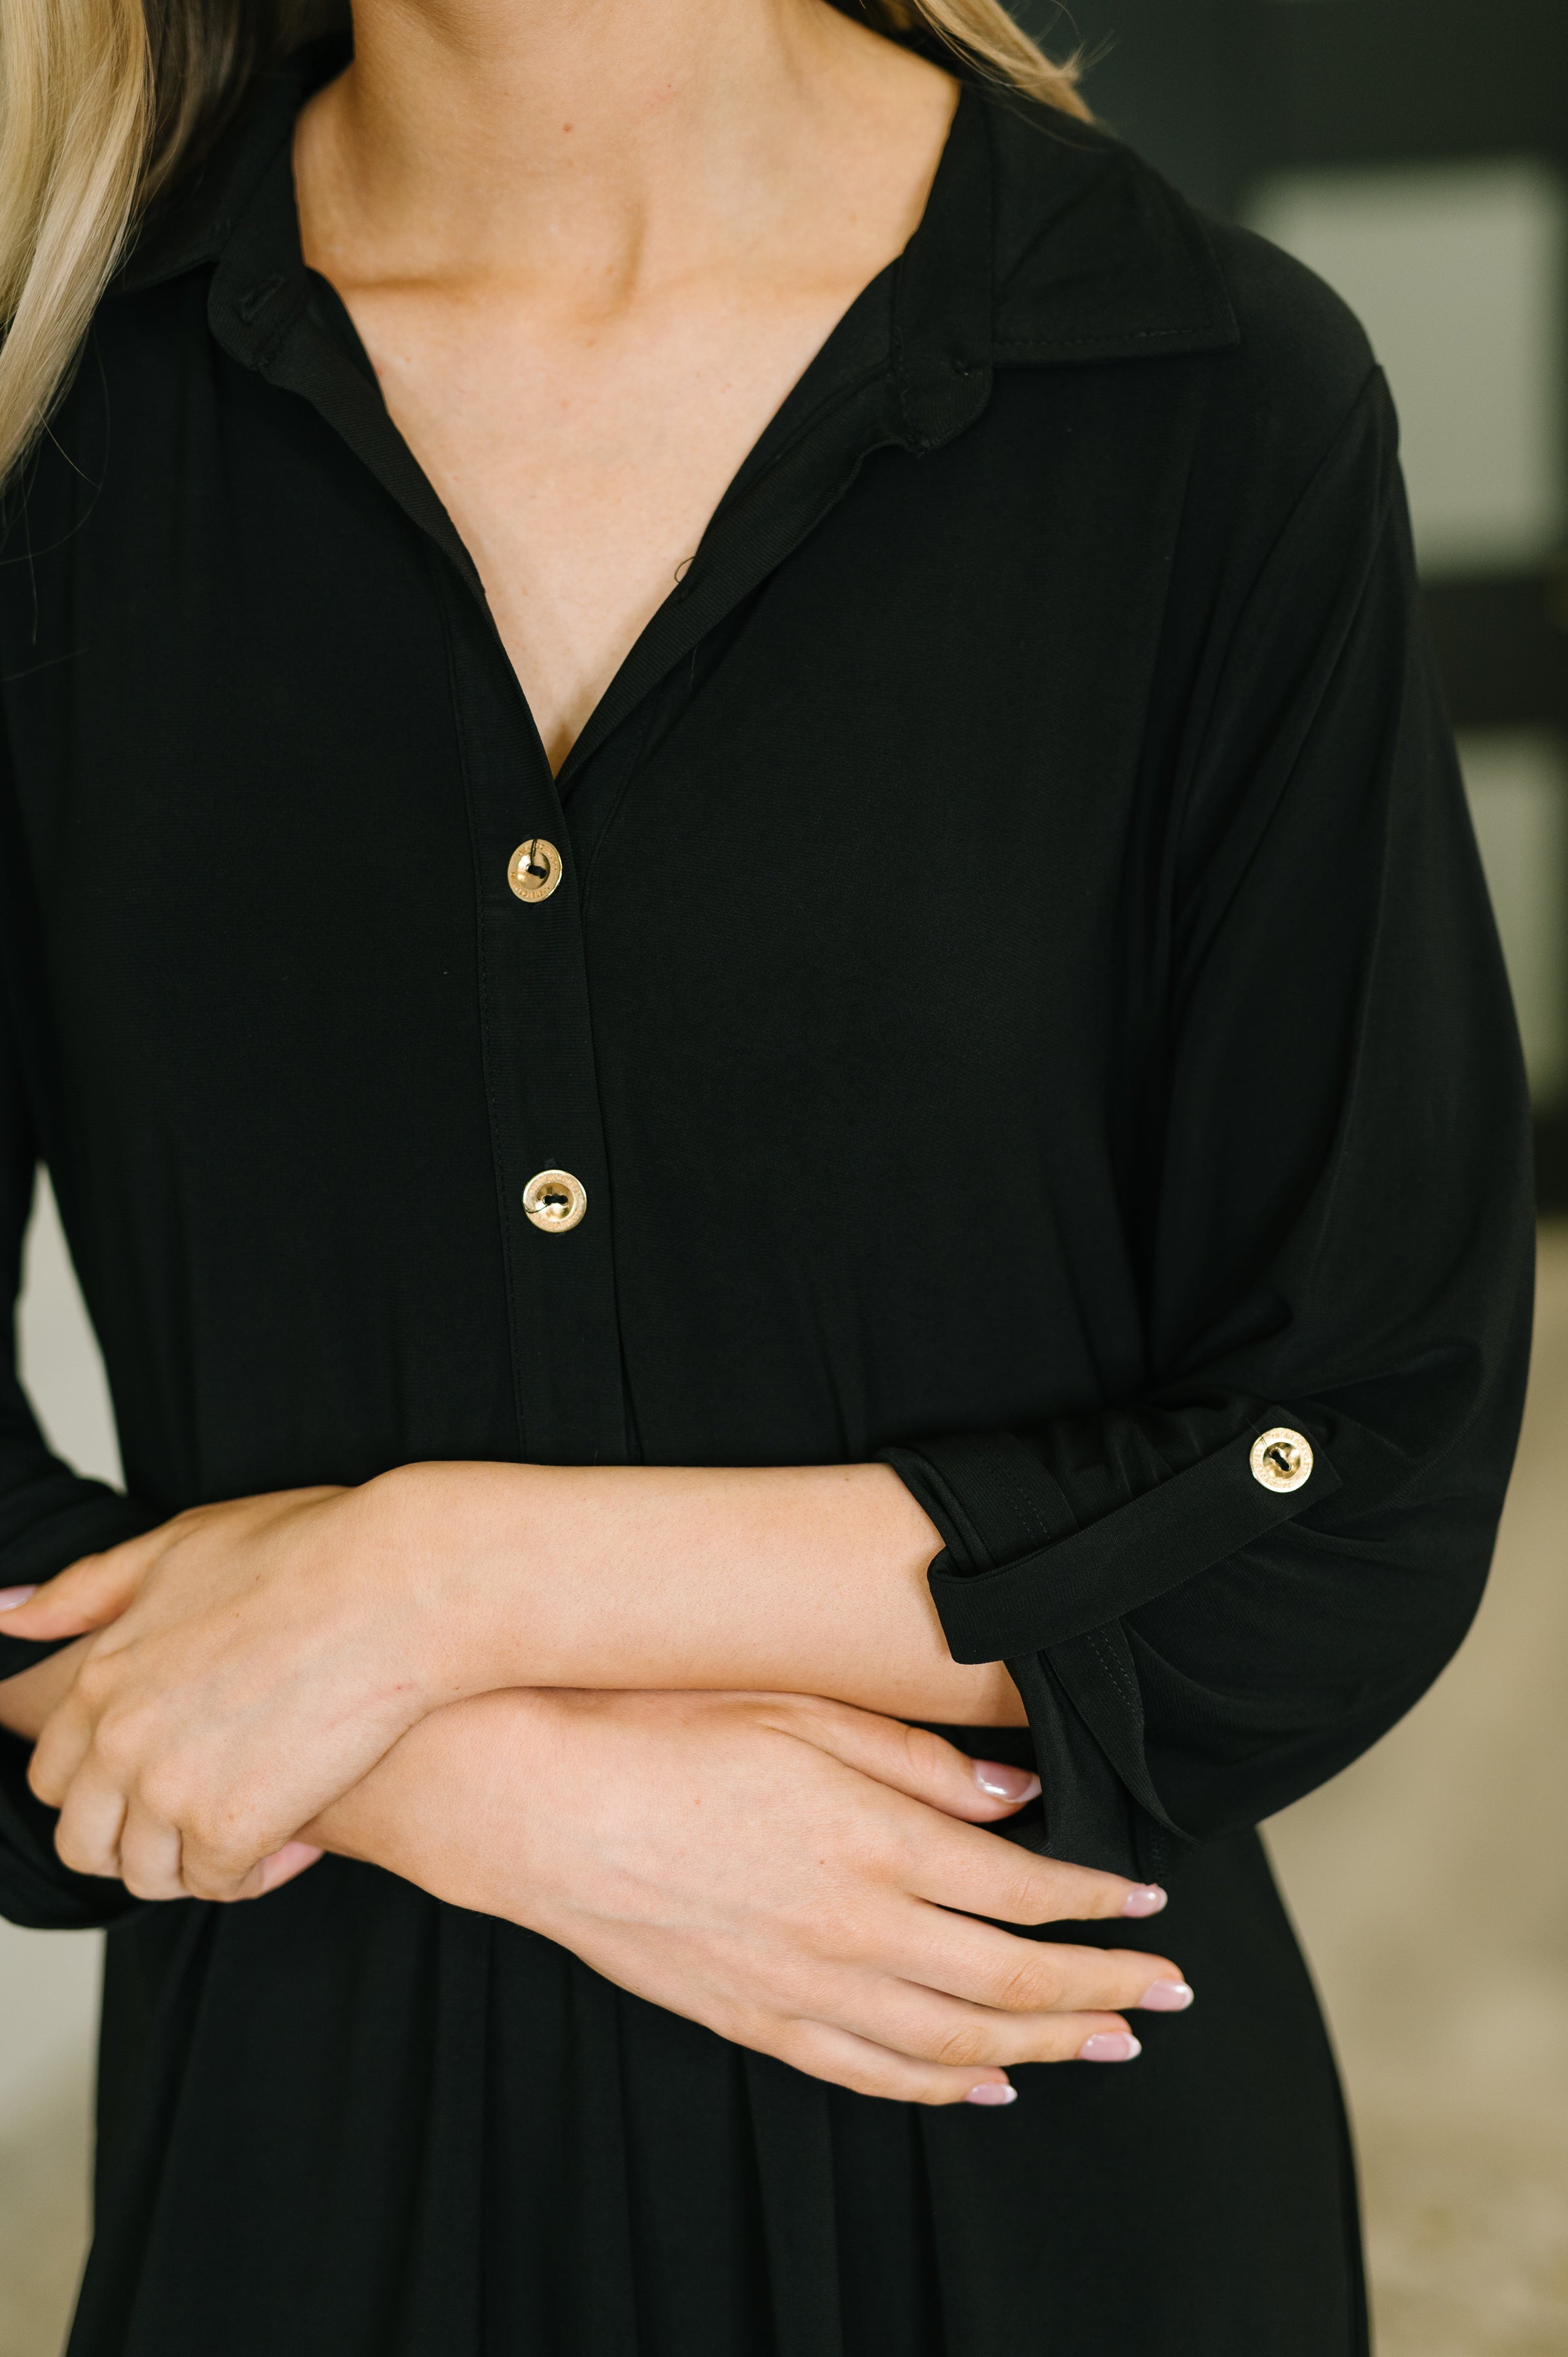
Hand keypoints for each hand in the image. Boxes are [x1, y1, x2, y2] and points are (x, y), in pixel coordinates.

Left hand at [5, 1483, 451, 1899]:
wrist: (398, 1582)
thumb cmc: (307, 1551)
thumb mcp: (179, 1546)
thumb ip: (88, 1590)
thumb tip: (3, 1616)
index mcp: (99, 1675)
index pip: (54, 1775)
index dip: (106, 1787)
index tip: (167, 1773)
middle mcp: (118, 1739)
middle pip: (86, 1840)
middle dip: (138, 1840)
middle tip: (209, 1812)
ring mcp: (170, 1787)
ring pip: (149, 1873)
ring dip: (199, 1859)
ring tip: (260, 1822)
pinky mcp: (232, 1825)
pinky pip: (221, 1883)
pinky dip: (257, 1871)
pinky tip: (302, 1833)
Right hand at [314, 1686, 1189, 2104]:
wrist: (534, 1800)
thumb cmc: (662, 1728)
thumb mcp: (801, 1709)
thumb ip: (917, 1761)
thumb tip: (1015, 1795)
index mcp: (874, 1841)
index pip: (1022, 1889)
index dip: (1096, 1903)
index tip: (1146, 1903)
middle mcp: (854, 1926)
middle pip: (1011, 1980)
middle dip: (1102, 1987)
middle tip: (1167, 1992)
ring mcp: (803, 1985)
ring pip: (956, 2039)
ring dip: (1046, 2044)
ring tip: (1107, 2040)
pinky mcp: (754, 2018)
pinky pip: (870, 2072)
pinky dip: (942, 2084)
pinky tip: (985, 2083)